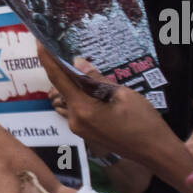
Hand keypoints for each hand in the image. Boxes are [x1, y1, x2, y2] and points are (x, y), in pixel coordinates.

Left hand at [37, 49, 169, 160]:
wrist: (154, 151)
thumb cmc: (143, 122)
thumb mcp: (123, 94)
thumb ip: (97, 79)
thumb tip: (78, 62)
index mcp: (82, 109)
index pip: (58, 78)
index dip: (47, 58)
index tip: (38, 41)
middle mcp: (74, 120)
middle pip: (63, 87)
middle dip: (65, 69)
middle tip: (70, 51)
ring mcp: (78, 128)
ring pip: (70, 98)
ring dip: (75, 83)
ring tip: (88, 70)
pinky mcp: (84, 132)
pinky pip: (77, 108)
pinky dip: (81, 95)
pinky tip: (95, 88)